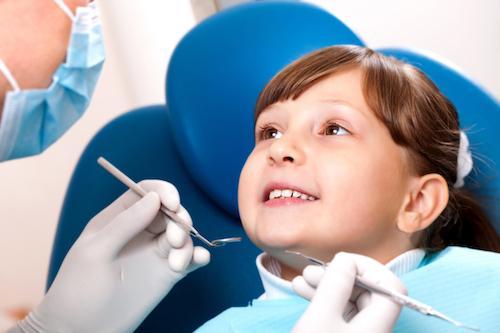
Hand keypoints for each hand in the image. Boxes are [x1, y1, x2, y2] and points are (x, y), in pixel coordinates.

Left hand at [12, 180, 209, 332]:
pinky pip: (189, 258)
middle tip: (175, 240)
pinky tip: (200, 259)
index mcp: (118, 219)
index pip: (146, 192)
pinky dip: (198, 256)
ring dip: (187, 244)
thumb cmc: (78, 289)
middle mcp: (140, 232)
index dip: (164, 192)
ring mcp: (155, 253)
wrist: (82, 331)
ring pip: (182, 234)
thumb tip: (154, 197)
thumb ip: (125, 223)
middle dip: (179, 220)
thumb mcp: (96, 252)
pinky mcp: (167, 273)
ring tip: (177, 265)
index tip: (174, 203)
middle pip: (170, 212)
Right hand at [292, 252, 405, 332]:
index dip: (367, 267)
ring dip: (327, 286)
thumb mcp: (320, 317)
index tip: (339, 262)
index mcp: (378, 325)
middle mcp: (374, 329)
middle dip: (340, 275)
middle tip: (311, 272)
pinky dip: (323, 301)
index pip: (389, 285)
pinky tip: (302, 291)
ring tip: (301, 280)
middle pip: (368, 291)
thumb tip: (346, 260)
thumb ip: (335, 285)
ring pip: (351, 301)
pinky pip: (340, 313)